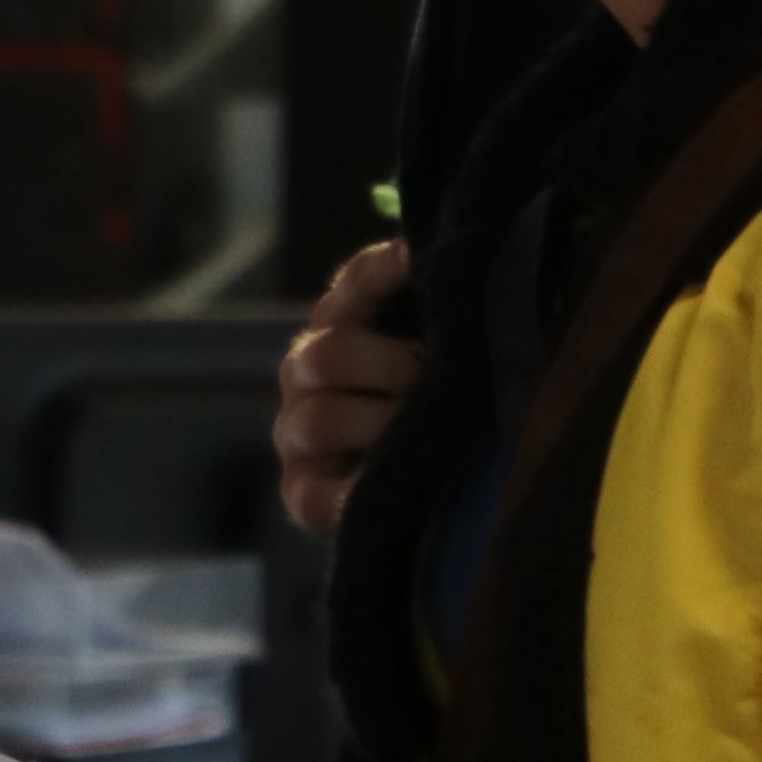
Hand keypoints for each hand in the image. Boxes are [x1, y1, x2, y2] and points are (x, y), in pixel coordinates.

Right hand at [276, 240, 421, 538]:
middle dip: (391, 366)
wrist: (426, 490)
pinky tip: (395, 485)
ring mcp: (297, 434)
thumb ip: (446, 311)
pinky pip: (315, 495)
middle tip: (441, 381)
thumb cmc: (445, 404)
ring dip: (379, 425)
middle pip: (329, 353)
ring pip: (321, 419)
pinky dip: (354, 491)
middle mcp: (306, 372)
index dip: (387, 272)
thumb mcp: (445, 348)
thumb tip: (464, 266)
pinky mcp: (301, 494)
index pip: (357, 283)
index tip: (423, 267)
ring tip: (433, 435)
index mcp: (341, 324)